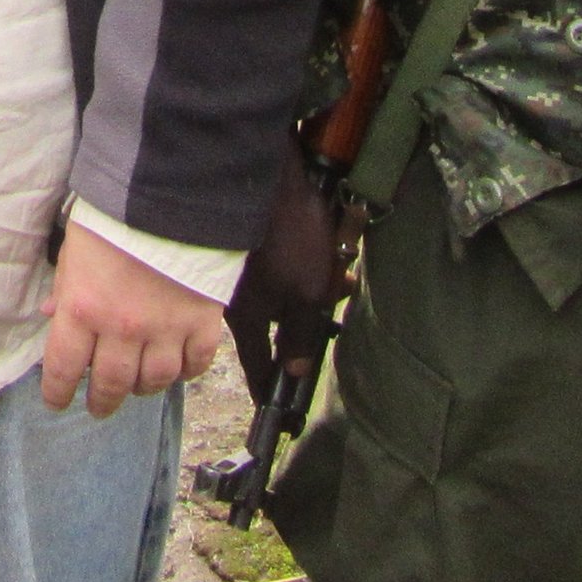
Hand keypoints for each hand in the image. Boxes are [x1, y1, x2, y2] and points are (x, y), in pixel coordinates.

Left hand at [43, 221, 225, 416]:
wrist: (171, 193)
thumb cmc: (114, 215)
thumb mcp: (75, 247)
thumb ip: (66, 287)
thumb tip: (52, 315)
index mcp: (83, 308)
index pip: (63, 369)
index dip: (58, 392)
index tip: (58, 402)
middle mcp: (122, 329)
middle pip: (110, 385)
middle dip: (101, 401)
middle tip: (98, 406)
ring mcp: (165, 330)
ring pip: (154, 381)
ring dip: (142, 388)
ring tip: (136, 386)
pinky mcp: (202, 323)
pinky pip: (196, 365)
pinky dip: (186, 372)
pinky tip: (178, 368)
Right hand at [225, 144, 347, 404]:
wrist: (263, 164)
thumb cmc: (289, 233)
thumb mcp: (307, 291)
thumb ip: (302, 334)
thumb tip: (296, 373)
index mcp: (248, 316)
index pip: (258, 366)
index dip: (270, 391)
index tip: (276, 417)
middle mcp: (239, 295)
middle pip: (277, 325)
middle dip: (309, 321)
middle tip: (335, 302)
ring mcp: (243, 267)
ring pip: (283, 292)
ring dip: (315, 287)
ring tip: (342, 272)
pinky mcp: (251, 239)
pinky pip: (283, 265)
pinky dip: (308, 262)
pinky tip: (332, 244)